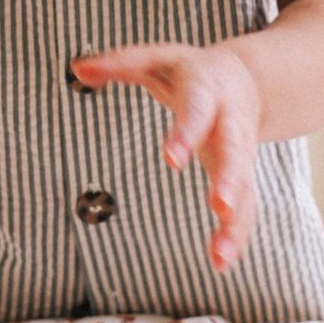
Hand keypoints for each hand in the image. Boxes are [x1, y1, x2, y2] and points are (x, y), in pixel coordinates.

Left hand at [70, 43, 260, 270]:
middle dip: (228, 178)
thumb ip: (119, 63)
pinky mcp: (242, 176)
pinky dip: (237, 234)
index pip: (196, 109)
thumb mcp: (156, 58)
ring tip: (221, 256)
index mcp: (207, 89)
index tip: (172, 161)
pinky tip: (221, 263)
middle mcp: (230, 121)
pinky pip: (246, 207)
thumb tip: (77, 67)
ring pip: (245, 186)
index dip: (186, 133)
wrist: (243, 79)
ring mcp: (241, 152)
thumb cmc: (188, 72)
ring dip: (235, 221)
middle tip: (217, 205)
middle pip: (233, 149)